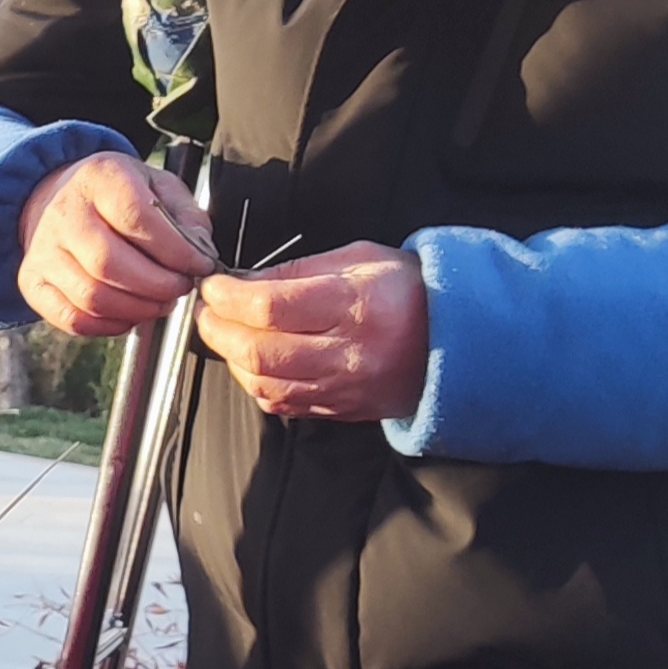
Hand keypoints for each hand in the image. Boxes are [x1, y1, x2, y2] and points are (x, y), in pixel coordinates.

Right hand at [16, 151, 216, 335]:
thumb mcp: (158, 186)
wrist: (59, 197)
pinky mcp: (32, 281)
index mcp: (100, 178)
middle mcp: (64, 212)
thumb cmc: (116, 196)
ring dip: (137, 309)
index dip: (175, 251)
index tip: (199, 265)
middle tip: (180, 288)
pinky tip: (128, 314)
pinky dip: (107, 326)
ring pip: (92, 296)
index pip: (136, 218)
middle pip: (110, 263)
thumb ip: (186, 216)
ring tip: (159, 302)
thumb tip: (199, 253)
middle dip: (157, 286)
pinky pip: (72, 318)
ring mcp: (43, 249)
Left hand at [194, 244, 431, 424]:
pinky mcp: (342, 409)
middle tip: (206, 310)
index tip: (212, 285)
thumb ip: (298, 271)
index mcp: (355, 305)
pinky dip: (256, 383)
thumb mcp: (359, 259)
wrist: (461, 339)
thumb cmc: (409, 290)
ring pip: (265, 384)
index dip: (227, 296)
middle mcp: (349, 353)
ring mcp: (345, 388)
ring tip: (224, 333)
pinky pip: (283, 404)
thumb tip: (243, 281)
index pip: (270, 306)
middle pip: (259, 350)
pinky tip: (251, 361)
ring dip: (231, 359)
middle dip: (217, 329)